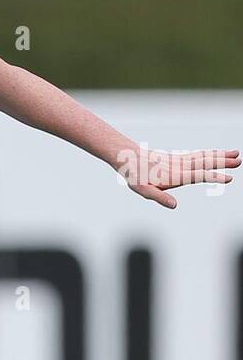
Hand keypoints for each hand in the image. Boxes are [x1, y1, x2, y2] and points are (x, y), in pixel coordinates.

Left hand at [120, 146, 239, 208]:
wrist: (127, 156)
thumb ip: (159, 197)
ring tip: (236, 154)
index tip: (228, 178)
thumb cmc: (134, 175)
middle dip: (222, 162)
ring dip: (220, 155)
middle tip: (239, 161)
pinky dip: (209, 153)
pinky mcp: (177, 158)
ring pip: (203, 157)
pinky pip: (197, 155)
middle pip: (204, 163)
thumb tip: (175, 205)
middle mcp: (179, 166)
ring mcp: (178, 160)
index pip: (198, 176)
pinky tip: (217, 154)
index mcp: (173, 176)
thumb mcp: (143, 190)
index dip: (214, 176)